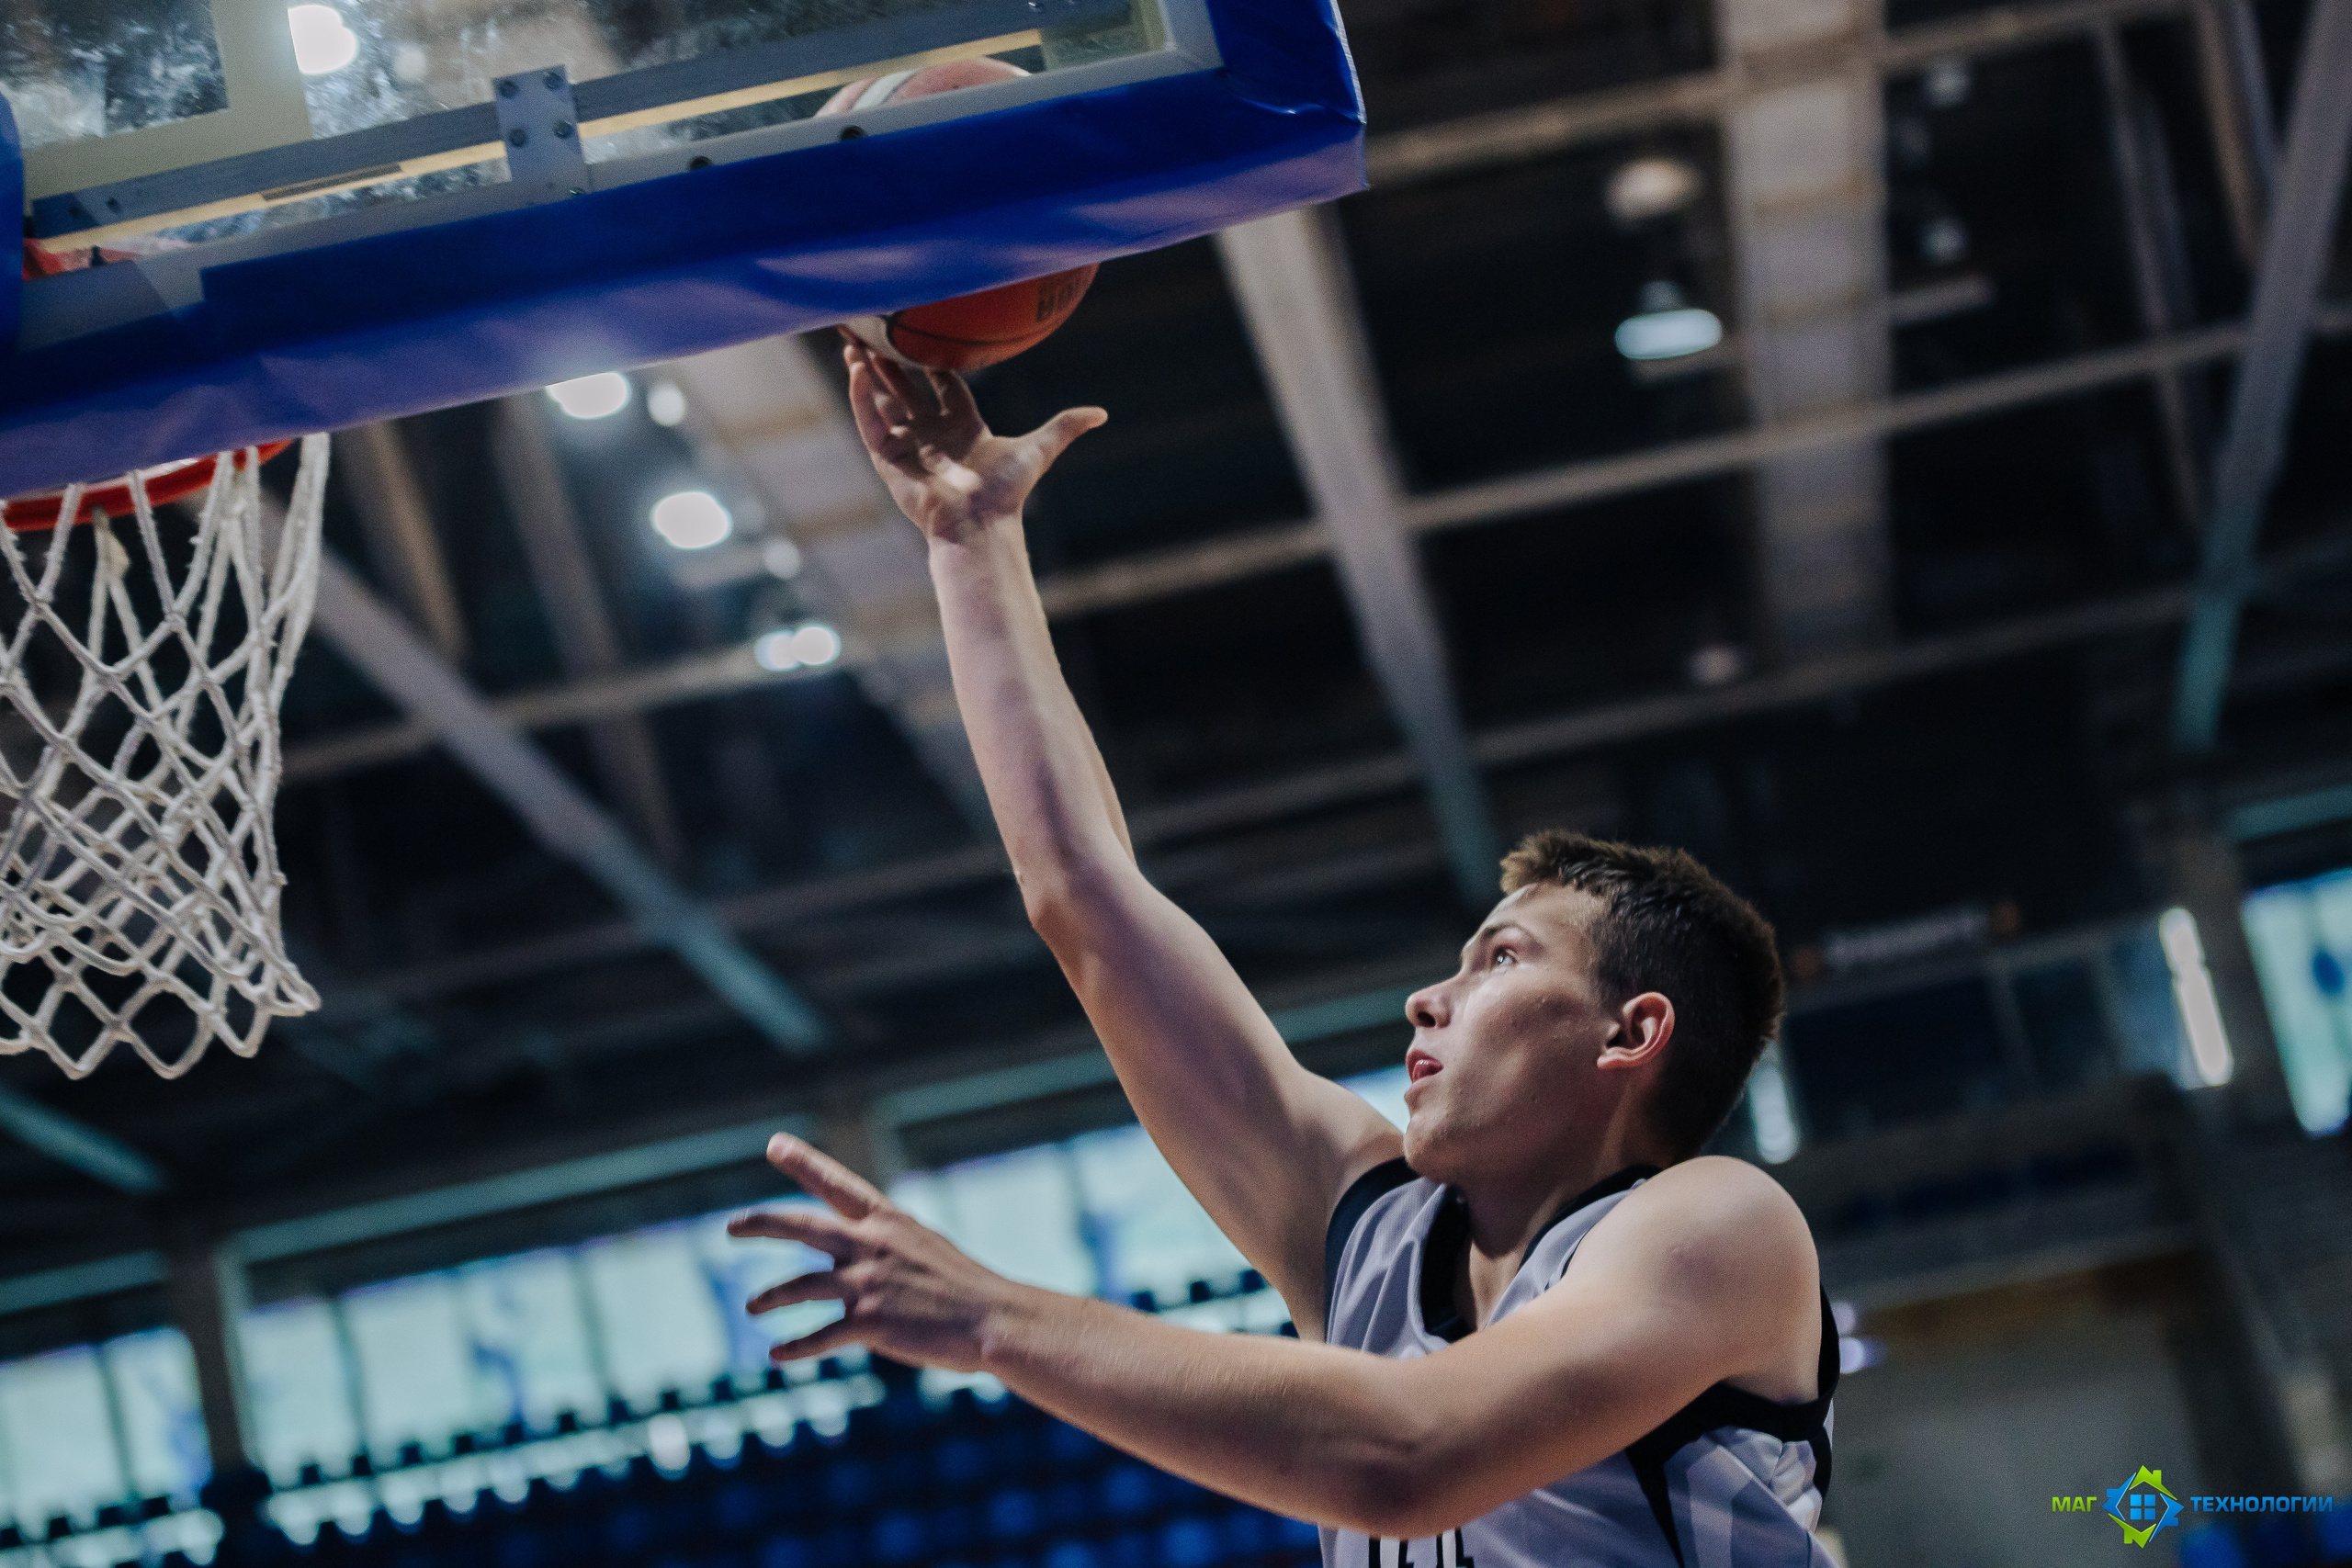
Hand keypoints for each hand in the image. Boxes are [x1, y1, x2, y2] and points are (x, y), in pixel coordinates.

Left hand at [729, 1132, 1022, 1372]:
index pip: (836, 1184)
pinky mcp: (869, 1323)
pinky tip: (777, 1355)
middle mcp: (871, 1245)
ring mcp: (867, 1284)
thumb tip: (844, 1254)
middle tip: (731, 1226)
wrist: (994, 1319)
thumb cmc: (964, 1286)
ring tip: (751, 1308)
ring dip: (769, 1298)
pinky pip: (819, 1336)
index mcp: (887, 1221)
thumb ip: (883, 1245)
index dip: (803, 1162)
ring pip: (800, 1287)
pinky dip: (795, 1347)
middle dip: (760, 1223)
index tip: (774, 1144)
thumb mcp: (924, 1246)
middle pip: (800, 1225)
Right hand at [841, 335, 1104, 543]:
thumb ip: (1065, 426)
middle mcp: (933, 433)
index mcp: (964, 426)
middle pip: (907, 388)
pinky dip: (859, 395)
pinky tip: (855, 366)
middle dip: (893, 361)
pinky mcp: (887, 457)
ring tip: (854, 340)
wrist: (979, 522)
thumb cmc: (1007, 491)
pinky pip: (868, 420)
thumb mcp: (1039, 448)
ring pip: (882, 400)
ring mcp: (908, 445)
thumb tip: (1102, 413)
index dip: (938, 362)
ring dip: (868, 371)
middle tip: (881, 331)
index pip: (946, 386)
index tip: (930, 334)